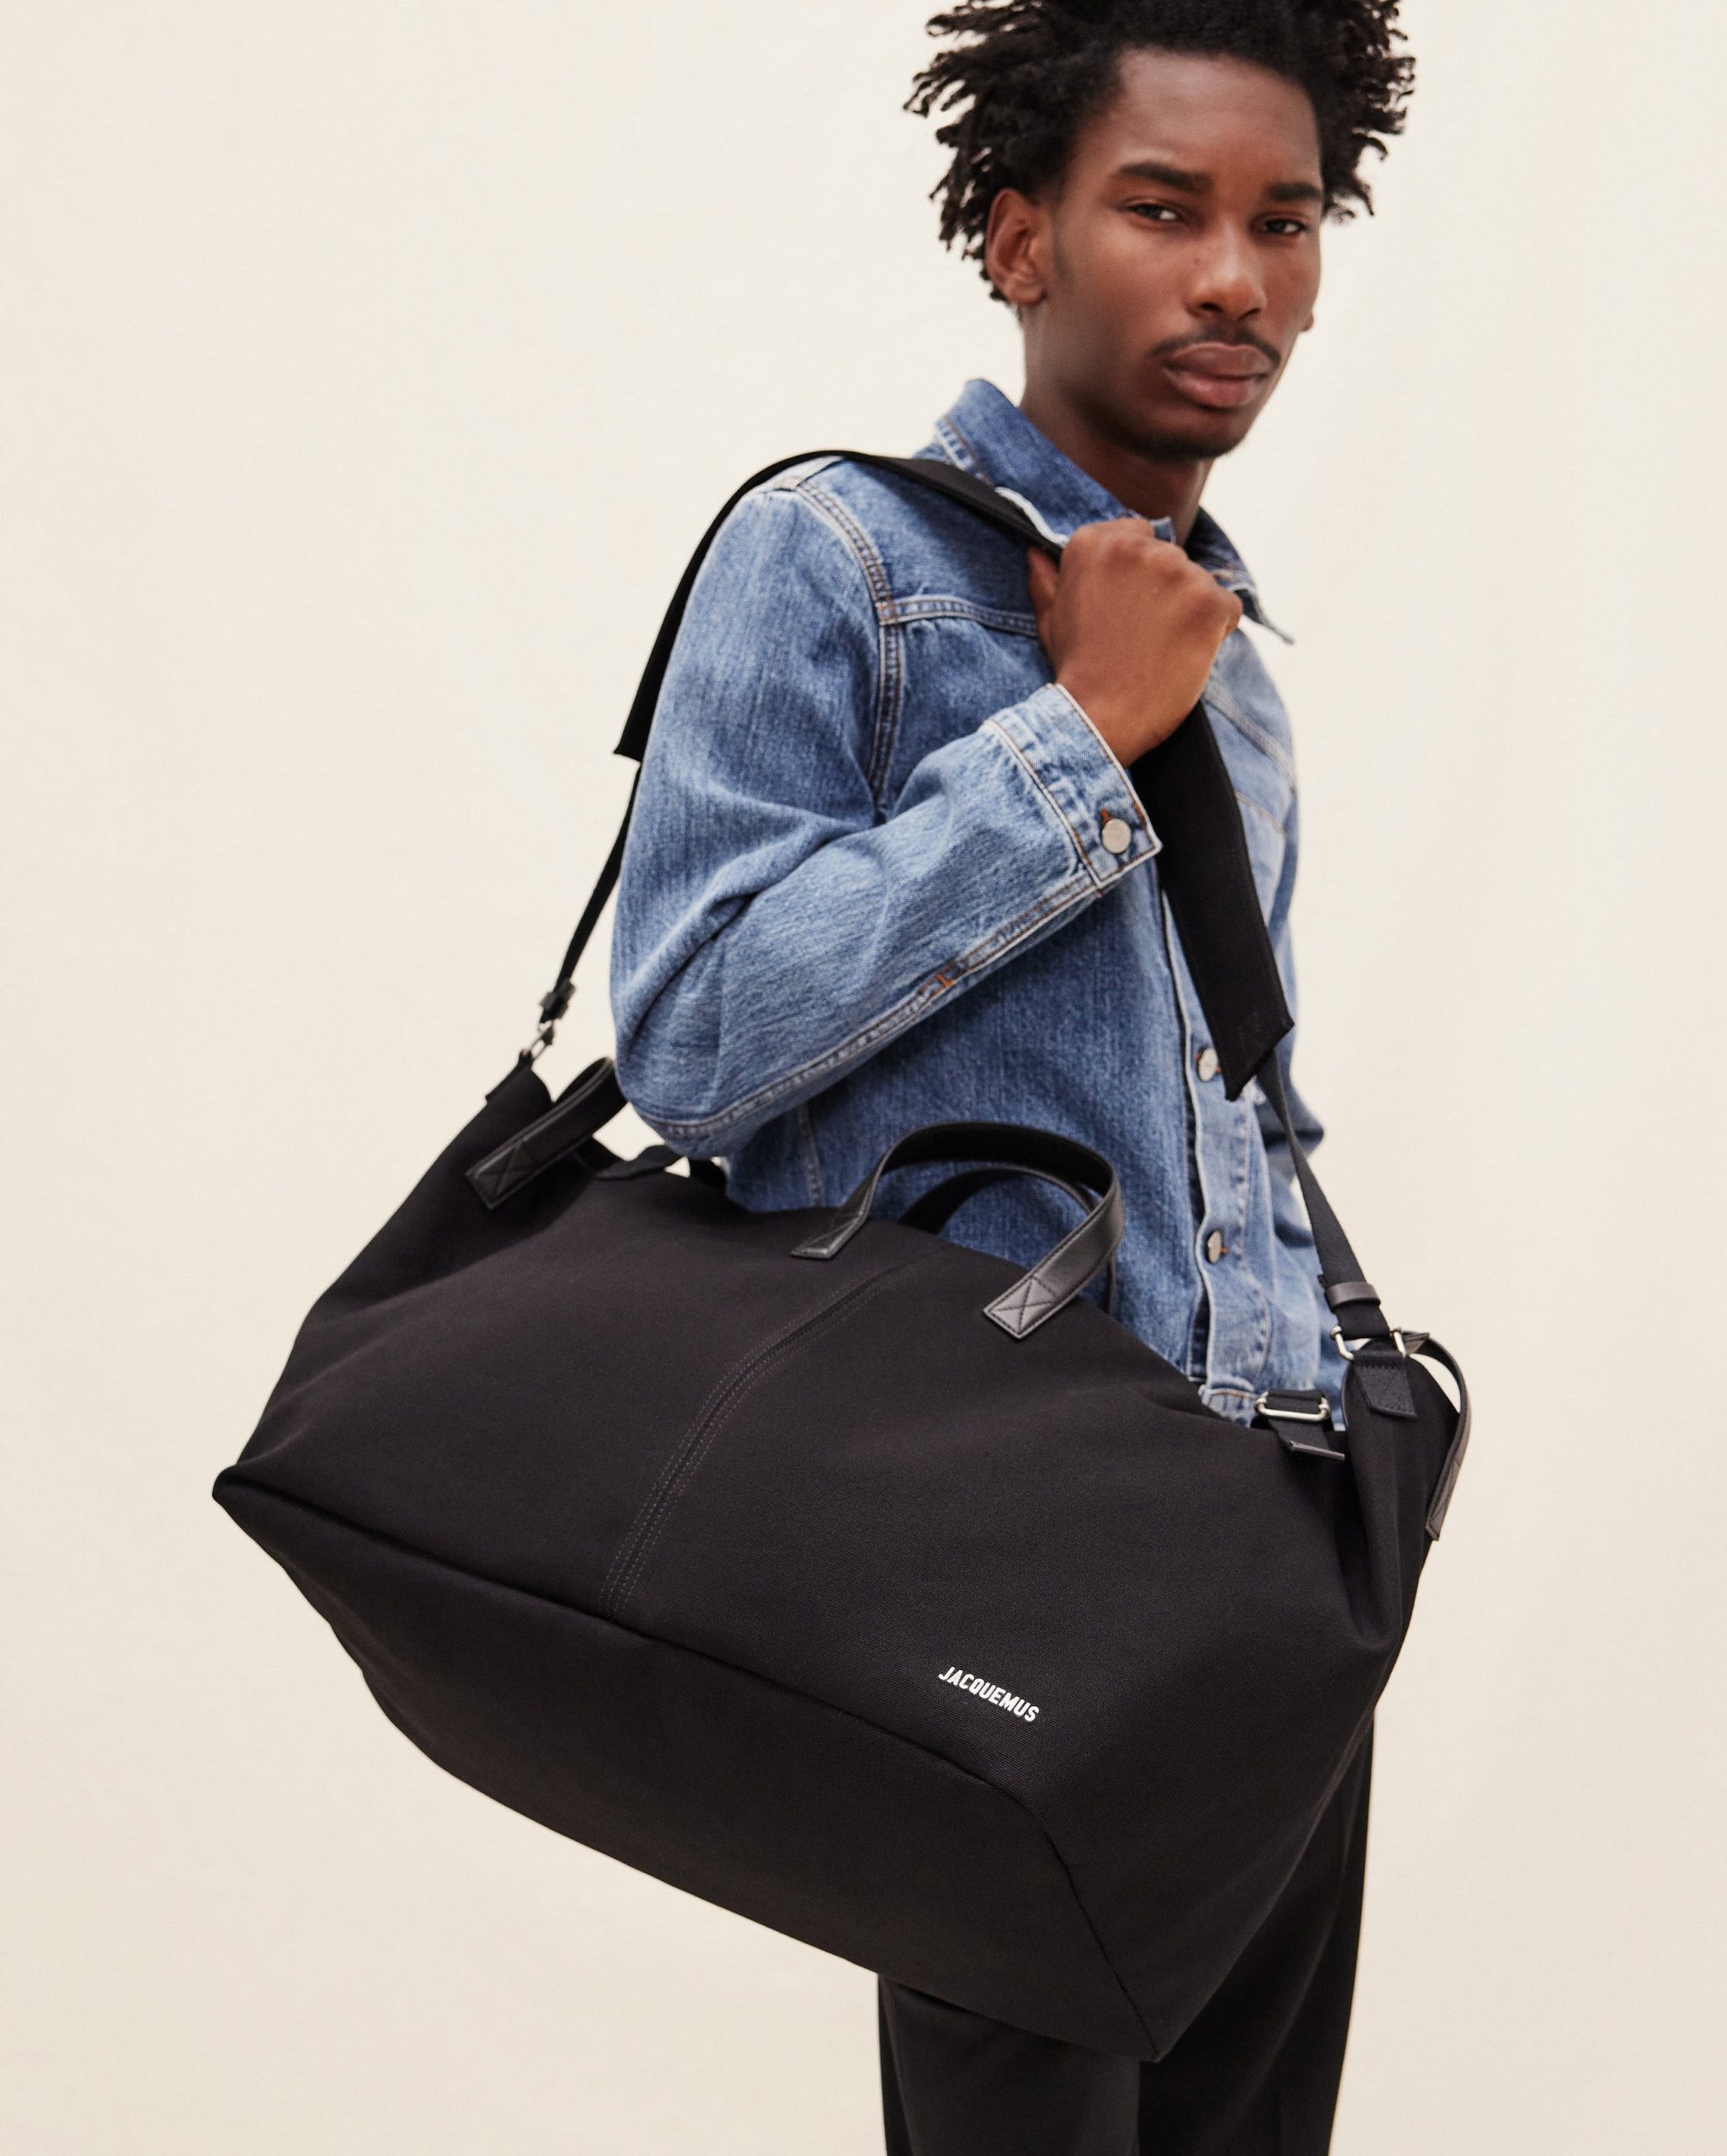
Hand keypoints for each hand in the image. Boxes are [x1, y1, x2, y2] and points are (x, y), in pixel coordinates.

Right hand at [1027, 521, 1242, 765]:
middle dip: (1164, 591)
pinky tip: (1188, 655)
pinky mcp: (1209, 601)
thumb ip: (1047, 580)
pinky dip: (1217, 631)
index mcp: (1094, 543)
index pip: (1138, 535)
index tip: (1128, 606)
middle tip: (1143, 636)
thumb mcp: (1050, 619)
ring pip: (1200, 582)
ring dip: (1190, 611)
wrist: (1100, 718)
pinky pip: (1228, 607)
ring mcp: (1176, 572)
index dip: (1138, 574)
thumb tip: (1038, 553)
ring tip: (1163, 649)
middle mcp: (1136, 548)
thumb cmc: (1076, 671)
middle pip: (1171, 558)